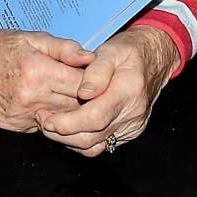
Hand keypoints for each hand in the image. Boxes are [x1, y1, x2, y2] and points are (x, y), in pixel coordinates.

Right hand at [0, 28, 94, 130]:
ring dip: (73, 114)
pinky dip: (53, 119)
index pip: (81, 85)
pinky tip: (54, 107)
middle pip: (75, 108)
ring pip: (62, 122)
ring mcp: (22, 116)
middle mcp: (31, 98)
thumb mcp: (34, 38)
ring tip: (78, 102)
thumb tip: (91, 57)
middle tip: (97, 94)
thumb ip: (64, 48)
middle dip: (89, 102)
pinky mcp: (15, 127)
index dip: (96, 83)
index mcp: (38, 72)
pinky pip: (44, 127)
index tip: (102, 79)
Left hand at [36, 27, 177, 156]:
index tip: (47, 117)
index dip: (67, 123)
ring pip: (95, 146)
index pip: (94, 118)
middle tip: (42, 119)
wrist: (154, 59)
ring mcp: (132, 126)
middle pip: (92, 137)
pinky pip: (102, 145)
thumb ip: (96, 71)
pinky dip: (82, 140)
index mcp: (128, 91)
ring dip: (69, 140)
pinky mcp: (128, 133)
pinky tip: (69, 128)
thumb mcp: (111, 50)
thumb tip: (83, 92)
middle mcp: (132, 114)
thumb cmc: (129, 52)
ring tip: (51, 124)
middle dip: (62, 133)